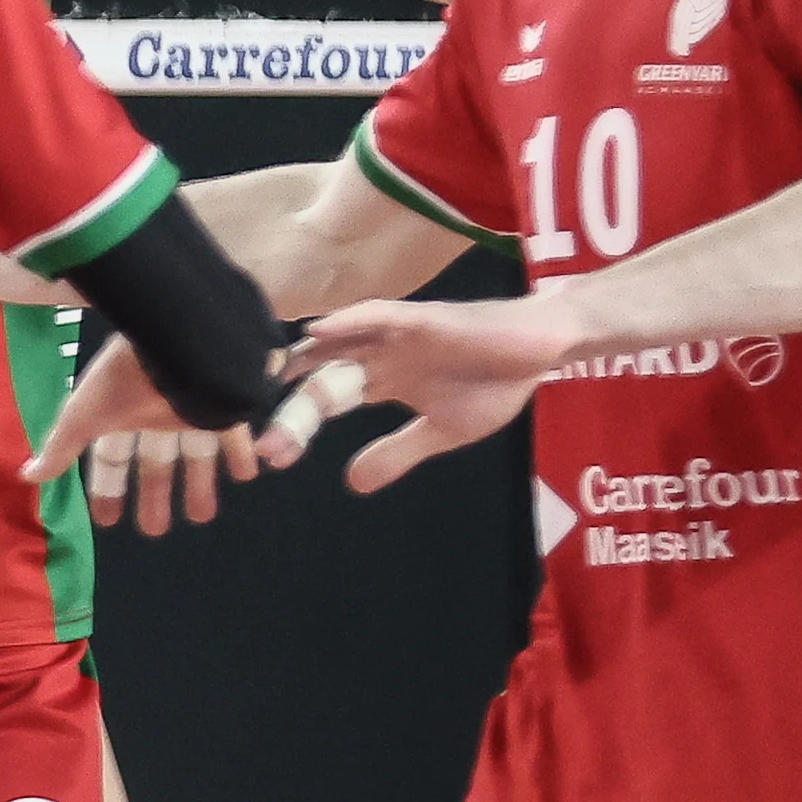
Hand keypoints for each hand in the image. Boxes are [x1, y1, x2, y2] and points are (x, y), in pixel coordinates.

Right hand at [27, 337, 368, 534]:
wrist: (175, 339)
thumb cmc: (123, 377)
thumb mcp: (84, 415)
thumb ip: (60, 447)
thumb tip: (27, 476)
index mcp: (120, 416)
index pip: (110, 460)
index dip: (108, 489)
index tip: (106, 521)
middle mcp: (155, 415)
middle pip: (154, 464)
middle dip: (154, 496)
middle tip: (155, 531)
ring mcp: (190, 409)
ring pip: (194, 455)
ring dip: (198, 485)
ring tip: (202, 516)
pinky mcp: (224, 404)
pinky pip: (236, 435)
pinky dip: (241, 455)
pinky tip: (247, 474)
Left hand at [291, 296, 582, 492]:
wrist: (543, 347)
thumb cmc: (494, 383)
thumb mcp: (441, 432)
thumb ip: (397, 453)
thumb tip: (351, 484)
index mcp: (381, 381)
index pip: (326, 402)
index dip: (298, 424)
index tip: (270, 456)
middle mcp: (379, 354)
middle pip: (321, 376)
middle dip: (290, 406)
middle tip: (257, 440)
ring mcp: (396, 334)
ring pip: (339, 344)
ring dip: (303, 360)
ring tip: (264, 378)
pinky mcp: (422, 318)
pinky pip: (379, 316)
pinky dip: (347, 322)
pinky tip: (317, 331)